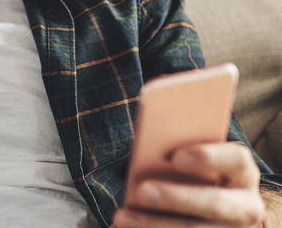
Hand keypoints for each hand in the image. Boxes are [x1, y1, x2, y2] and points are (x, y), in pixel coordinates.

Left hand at [114, 142, 265, 226]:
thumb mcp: (193, 161)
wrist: (207, 205)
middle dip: (176, 198)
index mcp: (242, 173)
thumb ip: (178, 154)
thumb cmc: (194, 173)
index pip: (237, 160)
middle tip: (141, 191)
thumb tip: (149, 149)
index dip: (207, 157)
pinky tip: (128, 227)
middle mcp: (246, 206)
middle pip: (216, 203)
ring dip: (155, 224)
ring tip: (122, 217)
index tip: (174, 157)